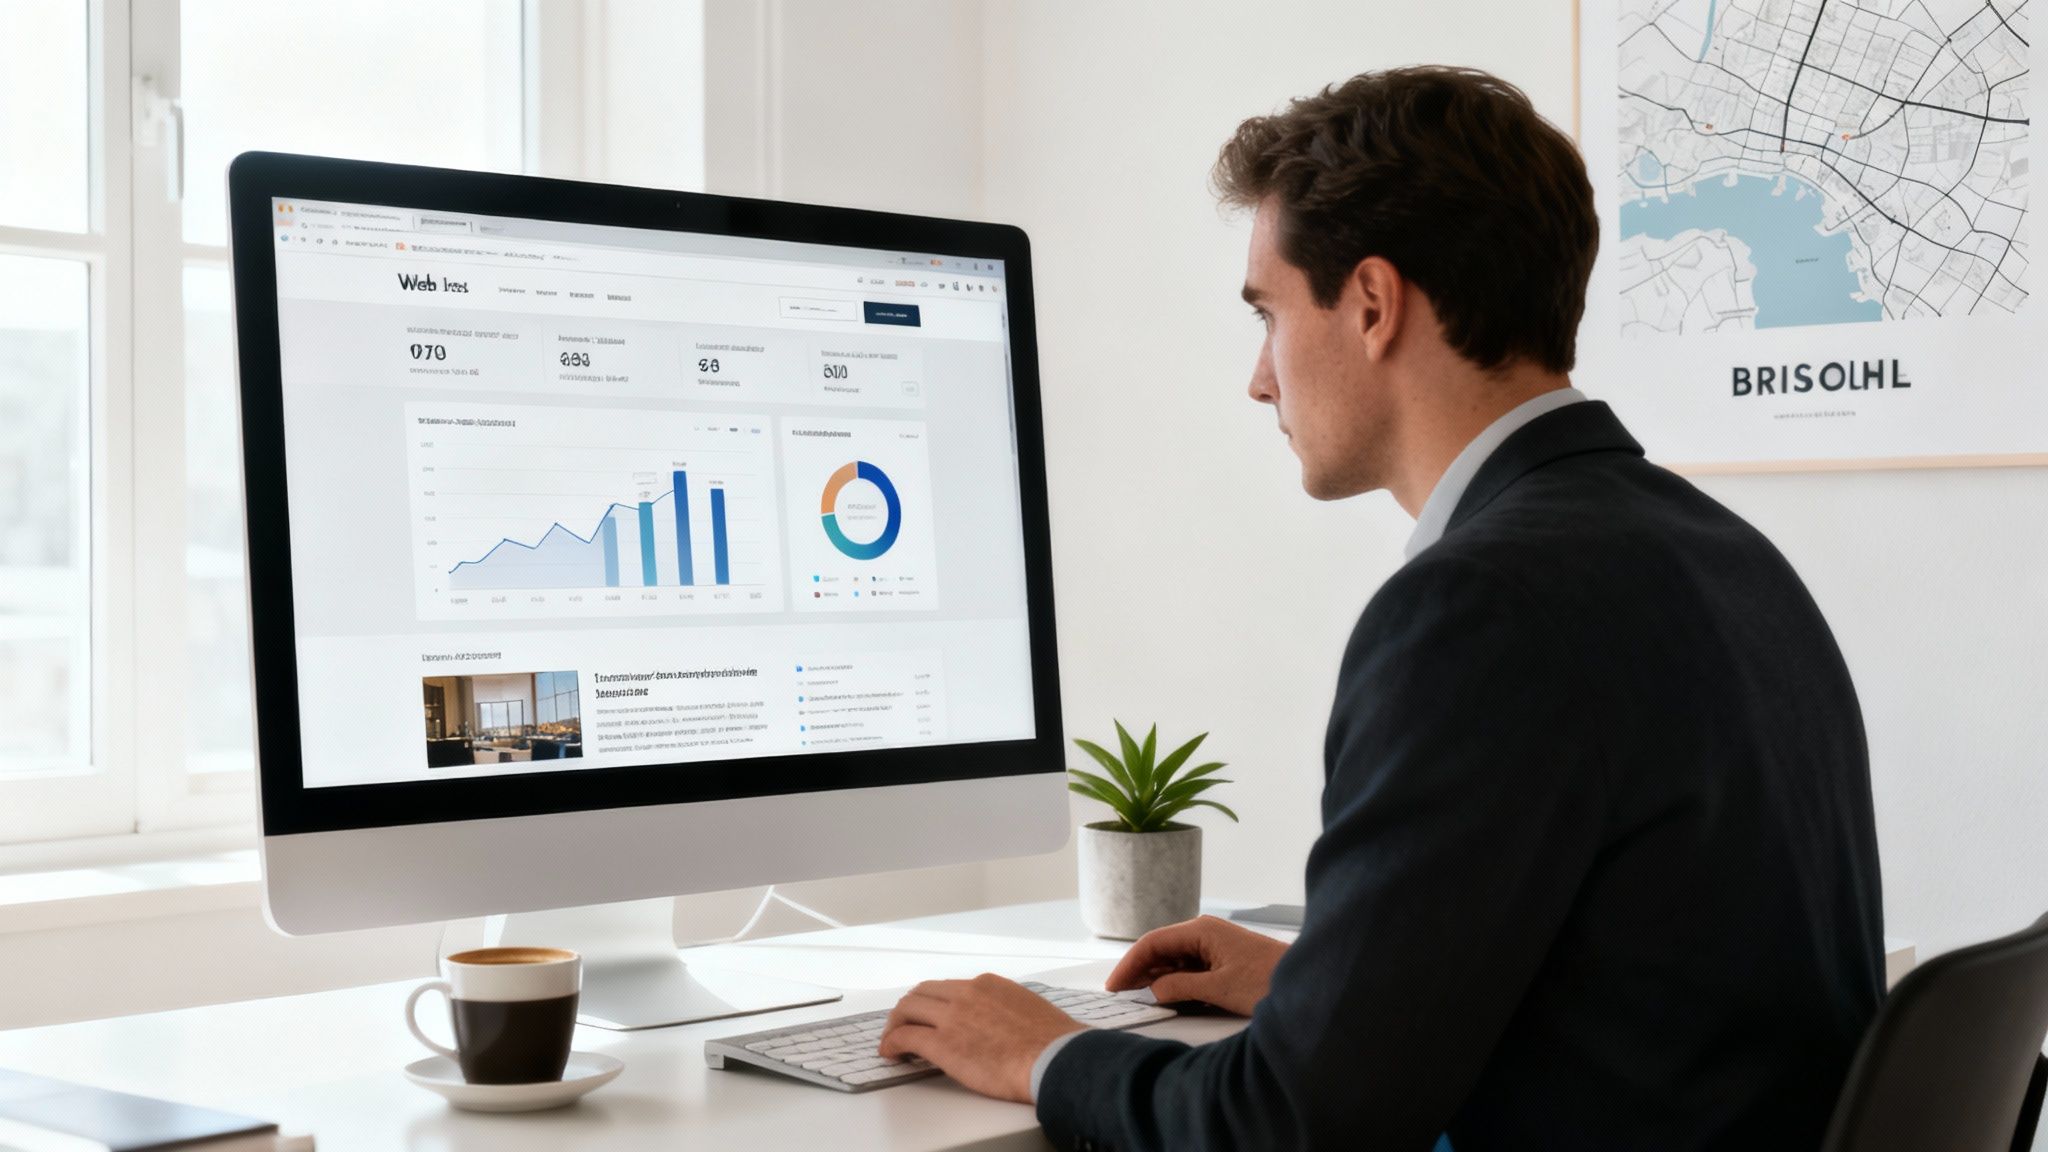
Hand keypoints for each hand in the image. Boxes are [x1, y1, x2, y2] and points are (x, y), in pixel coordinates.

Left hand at [879, 973, 1083, 1102]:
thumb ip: (1005, 1010)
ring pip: (907, 1009)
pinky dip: (891, 1043)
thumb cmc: (1052, 1043)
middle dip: (908, 1009)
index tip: (931, 1015)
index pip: (948, 988)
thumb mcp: (1027, 1009)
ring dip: (895, 1024)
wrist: (1055, 1058)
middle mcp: (966, 994)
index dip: (934, 1003)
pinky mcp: (942, 1044)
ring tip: (892, 1041)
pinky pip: (904, 1037)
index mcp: (987, 985)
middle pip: (921, 993)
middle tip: (903, 1025)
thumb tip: (1002, 1026)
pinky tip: (891, 1053)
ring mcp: (952, 1017)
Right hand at [1104, 914, 1287, 1016]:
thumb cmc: (1268, 981)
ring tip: (1140, 998)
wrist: (1309, 985)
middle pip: (1162, 949)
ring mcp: (1216, 946)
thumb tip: (1153, 990)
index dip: (1130, 964)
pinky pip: (1191, 968)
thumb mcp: (1219, 988)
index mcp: (1202, 930)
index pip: (1153, 942)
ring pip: (1175, 959)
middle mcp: (1206, 933)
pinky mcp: (1225, 960)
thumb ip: (1180, 987)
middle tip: (1122, 995)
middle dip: (1140, 971)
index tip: (1114, 985)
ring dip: (1158, 977)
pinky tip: (1169, 996)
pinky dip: (1176, 981)